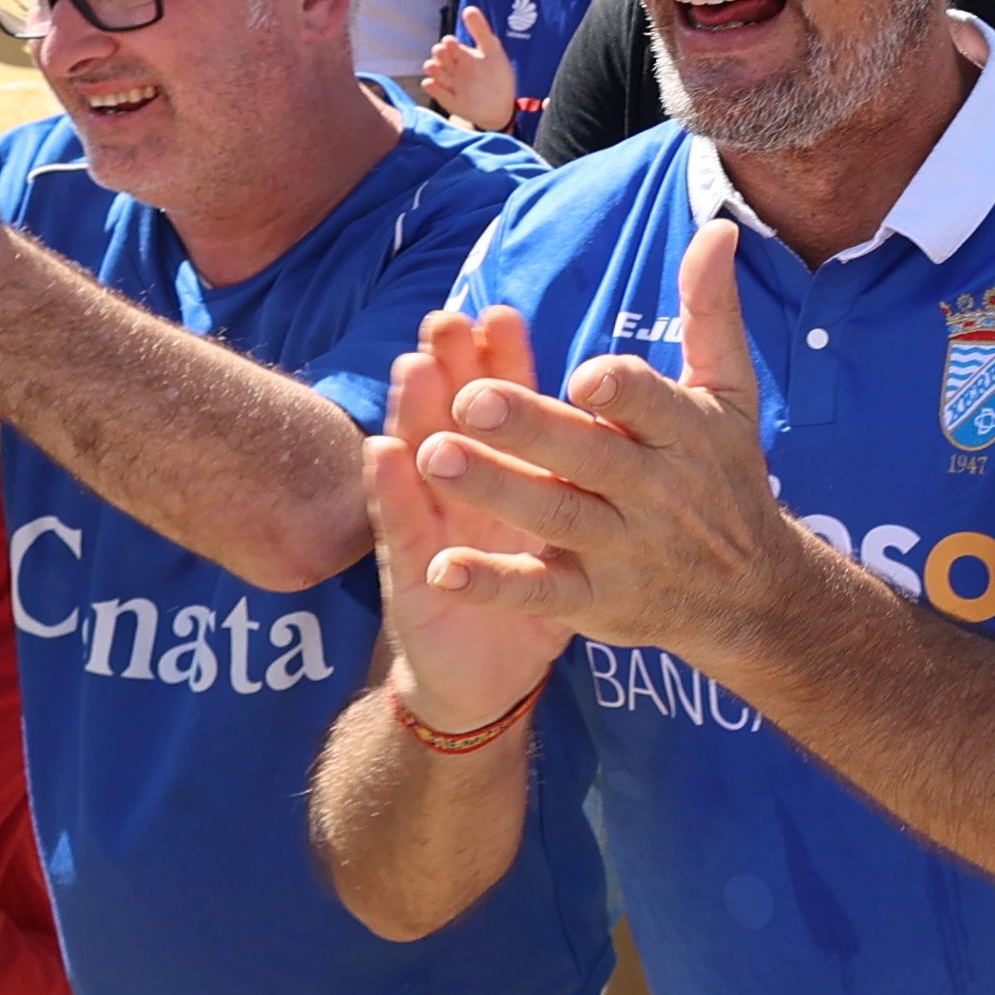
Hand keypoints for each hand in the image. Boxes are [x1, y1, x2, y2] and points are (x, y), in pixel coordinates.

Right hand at [365, 301, 579, 736]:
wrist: (489, 679)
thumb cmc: (535, 590)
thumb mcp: (564, 526)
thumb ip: (579, 463)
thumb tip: (610, 399)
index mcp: (509, 475)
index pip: (503, 407)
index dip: (501, 363)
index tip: (501, 315)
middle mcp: (465, 492)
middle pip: (455, 419)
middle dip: (452, 369)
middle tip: (448, 318)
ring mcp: (435, 530)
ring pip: (423, 462)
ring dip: (414, 414)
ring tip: (412, 367)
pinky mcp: (415, 578)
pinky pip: (406, 533)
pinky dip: (393, 494)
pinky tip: (383, 454)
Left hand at [401, 220, 854, 668]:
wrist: (754, 596)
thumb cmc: (727, 475)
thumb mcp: (731, 394)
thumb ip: (711, 312)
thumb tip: (717, 228)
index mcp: (684, 434)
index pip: (652, 404)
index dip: (623, 392)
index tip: (583, 376)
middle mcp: (654, 491)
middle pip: (590, 458)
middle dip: (531, 430)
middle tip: (470, 400)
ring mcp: (624, 549)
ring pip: (555, 517)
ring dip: (496, 489)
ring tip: (432, 457)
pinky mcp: (595, 600)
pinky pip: (540, 591)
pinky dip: (493, 583)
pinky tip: (441, 569)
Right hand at [416, 9, 520, 134]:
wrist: (502, 107)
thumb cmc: (497, 77)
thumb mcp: (492, 51)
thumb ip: (481, 31)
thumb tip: (468, 8)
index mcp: (463, 55)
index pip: (451, 45)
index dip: (449, 43)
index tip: (452, 42)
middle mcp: (454, 69)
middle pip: (441, 58)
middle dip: (439, 55)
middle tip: (441, 52)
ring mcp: (451, 85)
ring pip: (437, 74)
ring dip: (433, 70)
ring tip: (432, 66)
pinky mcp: (451, 101)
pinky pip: (439, 94)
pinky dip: (434, 90)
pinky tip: (430, 84)